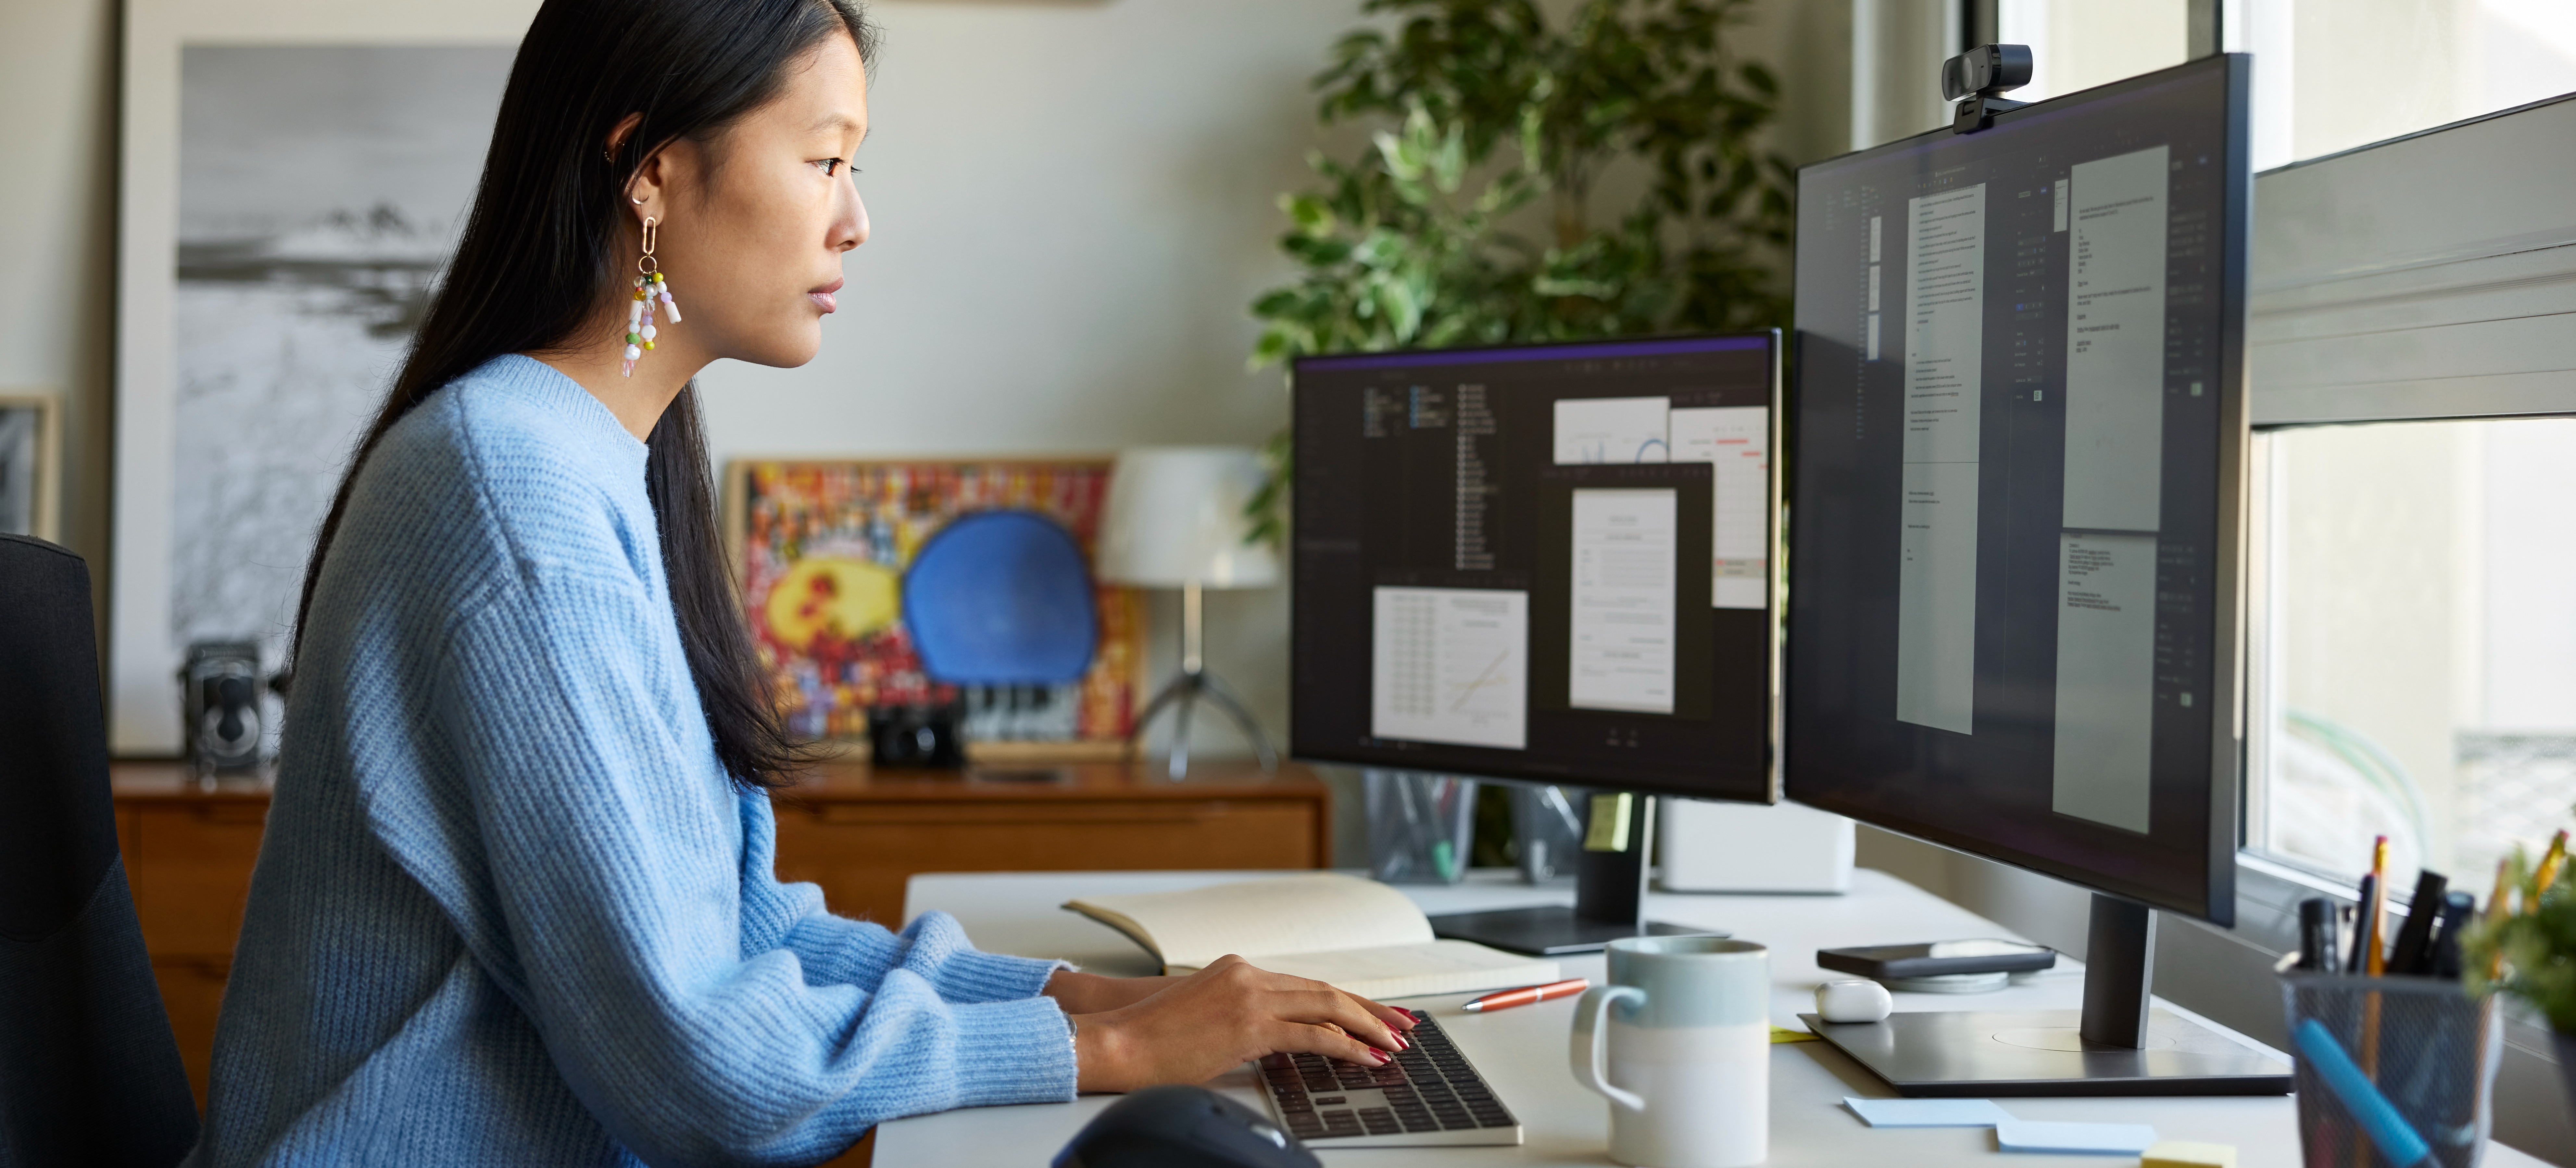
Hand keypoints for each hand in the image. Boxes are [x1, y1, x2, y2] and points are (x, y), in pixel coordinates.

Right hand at [1067, 955, 1419, 1092]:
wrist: (1119, 1040)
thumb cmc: (1153, 1037)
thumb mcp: (1207, 1015)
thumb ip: (1244, 1019)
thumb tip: (1277, 1040)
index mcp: (1238, 968)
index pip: (1306, 983)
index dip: (1345, 999)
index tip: (1373, 1013)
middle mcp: (1248, 974)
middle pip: (1325, 989)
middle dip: (1370, 1009)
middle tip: (1402, 1025)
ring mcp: (1251, 996)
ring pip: (1327, 1006)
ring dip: (1367, 1027)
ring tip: (1393, 1044)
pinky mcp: (1250, 1024)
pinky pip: (1313, 1034)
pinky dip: (1347, 1046)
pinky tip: (1366, 1058)